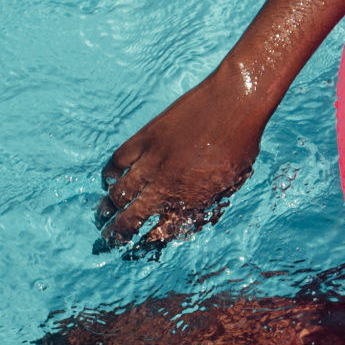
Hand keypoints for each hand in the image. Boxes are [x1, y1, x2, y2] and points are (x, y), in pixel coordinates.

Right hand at [98, 71, 266, 251]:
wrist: (235, 102)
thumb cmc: (242, 142)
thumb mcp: (232, 182)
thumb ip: (208, 202)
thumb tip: (189, 217)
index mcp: (192, 202)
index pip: (162, 233)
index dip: (150, 240)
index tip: (143, 242)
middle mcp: (168, 187)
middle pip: (131, 219)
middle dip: (117, 233)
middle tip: (109, 238)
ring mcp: (153, 163)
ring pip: (118, 194)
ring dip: (107, 207)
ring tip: (103, 214)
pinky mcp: (145, 139)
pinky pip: (117, 162)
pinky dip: (110, 173)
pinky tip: (110, 178)